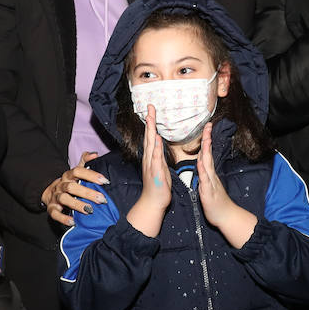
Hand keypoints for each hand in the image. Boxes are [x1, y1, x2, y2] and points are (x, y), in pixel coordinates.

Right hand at [41, 151, 109, 226]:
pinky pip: (55, 214)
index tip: (104, 181)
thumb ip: (85, 162)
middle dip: (87, 193)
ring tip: (90, 210)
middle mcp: (61, 185)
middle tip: (102, 199)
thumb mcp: (76, 172)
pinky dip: (63, 218)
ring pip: (64, 199)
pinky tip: (73, 222)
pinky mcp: (51, 209)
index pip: (77, 171)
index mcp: (68, 175)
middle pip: (72, 187)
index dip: (91, 175)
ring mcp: (55, 197)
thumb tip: (96, 154)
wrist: (49, 193)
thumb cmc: (69, 182)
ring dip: (77, 204)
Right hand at [126, 105, 170, 236]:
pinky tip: (157, 141)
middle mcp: (149, 159)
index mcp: (151, 157)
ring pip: (151, 145)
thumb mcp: (159, 167)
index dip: (152, 123)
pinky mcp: (156, 173)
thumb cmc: (158, 186)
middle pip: (149, 136)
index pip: (151, 136)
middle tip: (150, 107)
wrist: (153, 202)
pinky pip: (156, 159)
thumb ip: (158, 154)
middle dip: (150, 121)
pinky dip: (156, 149)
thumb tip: (158, 142)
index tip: (152, 109)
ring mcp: (151, 165)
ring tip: (151, 118)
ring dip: (151, 131)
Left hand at [196, 123, 254, 247]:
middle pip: (208, 154)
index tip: (205, 128)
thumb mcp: (208, 186)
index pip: (206, 154)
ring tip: (206, 139)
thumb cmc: (216, 203)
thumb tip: (201, 164)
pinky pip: (206, 180)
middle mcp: (210, 175)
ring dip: (206, 151)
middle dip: (207, 139)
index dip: (205, 141)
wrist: (226, 216)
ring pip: (207, 164)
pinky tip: (201, 163)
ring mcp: (211, 183)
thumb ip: (205, 174)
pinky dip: (203, 171)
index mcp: (208, 173)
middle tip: (207, 125)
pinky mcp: (209, 192)